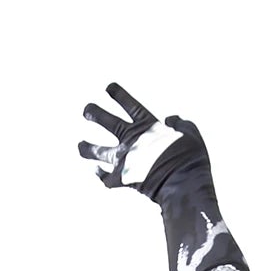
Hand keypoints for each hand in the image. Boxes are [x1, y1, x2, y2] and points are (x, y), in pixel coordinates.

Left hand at [77, 82, 208, 199]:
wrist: (182, 182)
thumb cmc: (190, 158)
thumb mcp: (191, 133)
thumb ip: (180, 123)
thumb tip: (171, 118)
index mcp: (148, 125)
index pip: (129, 105)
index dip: (118, 94)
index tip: (108, 87)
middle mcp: (132, 139)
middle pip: (108, 122)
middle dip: (95, 113)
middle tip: (86, 110)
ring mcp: (125, 159)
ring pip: (99, 151)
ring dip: (88, 148)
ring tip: (80, 146)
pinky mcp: (123, 179)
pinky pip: (106, 178)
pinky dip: (101, 175)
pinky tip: (95, 171)